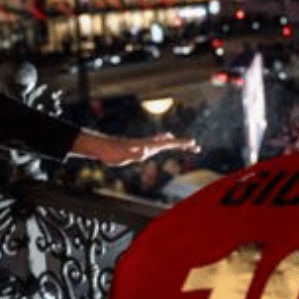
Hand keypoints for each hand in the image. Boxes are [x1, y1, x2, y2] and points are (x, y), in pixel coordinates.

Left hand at [70, 130, 199, 166]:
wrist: (103, 147)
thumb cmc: (112, 152)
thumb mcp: (123, 156)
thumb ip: (134, 153)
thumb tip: (145, 150)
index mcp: (148, 145)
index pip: (168, 143)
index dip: (181, 144)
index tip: (193, 143)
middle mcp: (149, 143)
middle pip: (170, 142)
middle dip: (183, 144)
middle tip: (196, 147)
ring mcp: (145, 145)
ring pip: (165, 142)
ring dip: (177, 144)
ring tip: (186, 145)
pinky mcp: (141, 147)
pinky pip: (159, 145)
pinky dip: (167, 143)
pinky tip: (166, 143)